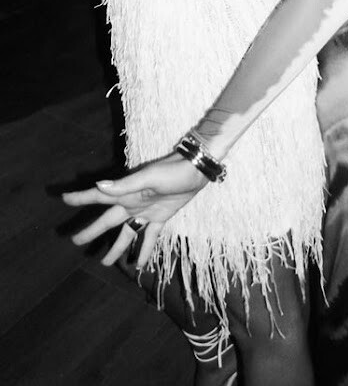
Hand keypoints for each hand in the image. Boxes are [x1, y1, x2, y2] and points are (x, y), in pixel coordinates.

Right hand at [61, 153, 207, 268]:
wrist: (197, 170)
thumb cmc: (173, 170)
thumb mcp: (149, 177)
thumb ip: (125, 185)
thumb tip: (99, 186)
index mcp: (127, 191)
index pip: (99, 195)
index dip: (81, 197)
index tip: (63, 198)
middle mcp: (133, 202)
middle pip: (108, 220)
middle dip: (93, 230)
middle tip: (76, 241)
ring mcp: (147, 211)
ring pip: (127, 233)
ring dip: (117, 247)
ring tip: (106, 263)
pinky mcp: (161, 217)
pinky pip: (150, 237)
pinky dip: (144, 250)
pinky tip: (138, 265)